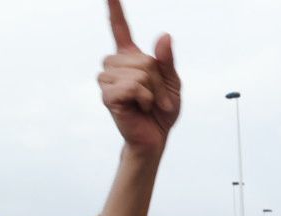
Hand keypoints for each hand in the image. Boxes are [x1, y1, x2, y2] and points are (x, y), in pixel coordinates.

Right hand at [99, 0, 180, 157]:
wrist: (156, 138)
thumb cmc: (162, 111)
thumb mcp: (173, 84)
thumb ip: (167, 61)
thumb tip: (164, 36)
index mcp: (130, 58)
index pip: (119, 28)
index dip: (114, 10)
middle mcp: (115, 64)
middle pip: (143, 59)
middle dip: (159, 81)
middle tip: (158, 98)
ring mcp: (108, 79)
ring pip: (139, 73)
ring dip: (153, 92)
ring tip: (149, 104)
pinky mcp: (107, 95)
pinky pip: (133, 86)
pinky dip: (145, 98)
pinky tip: (141, 107)